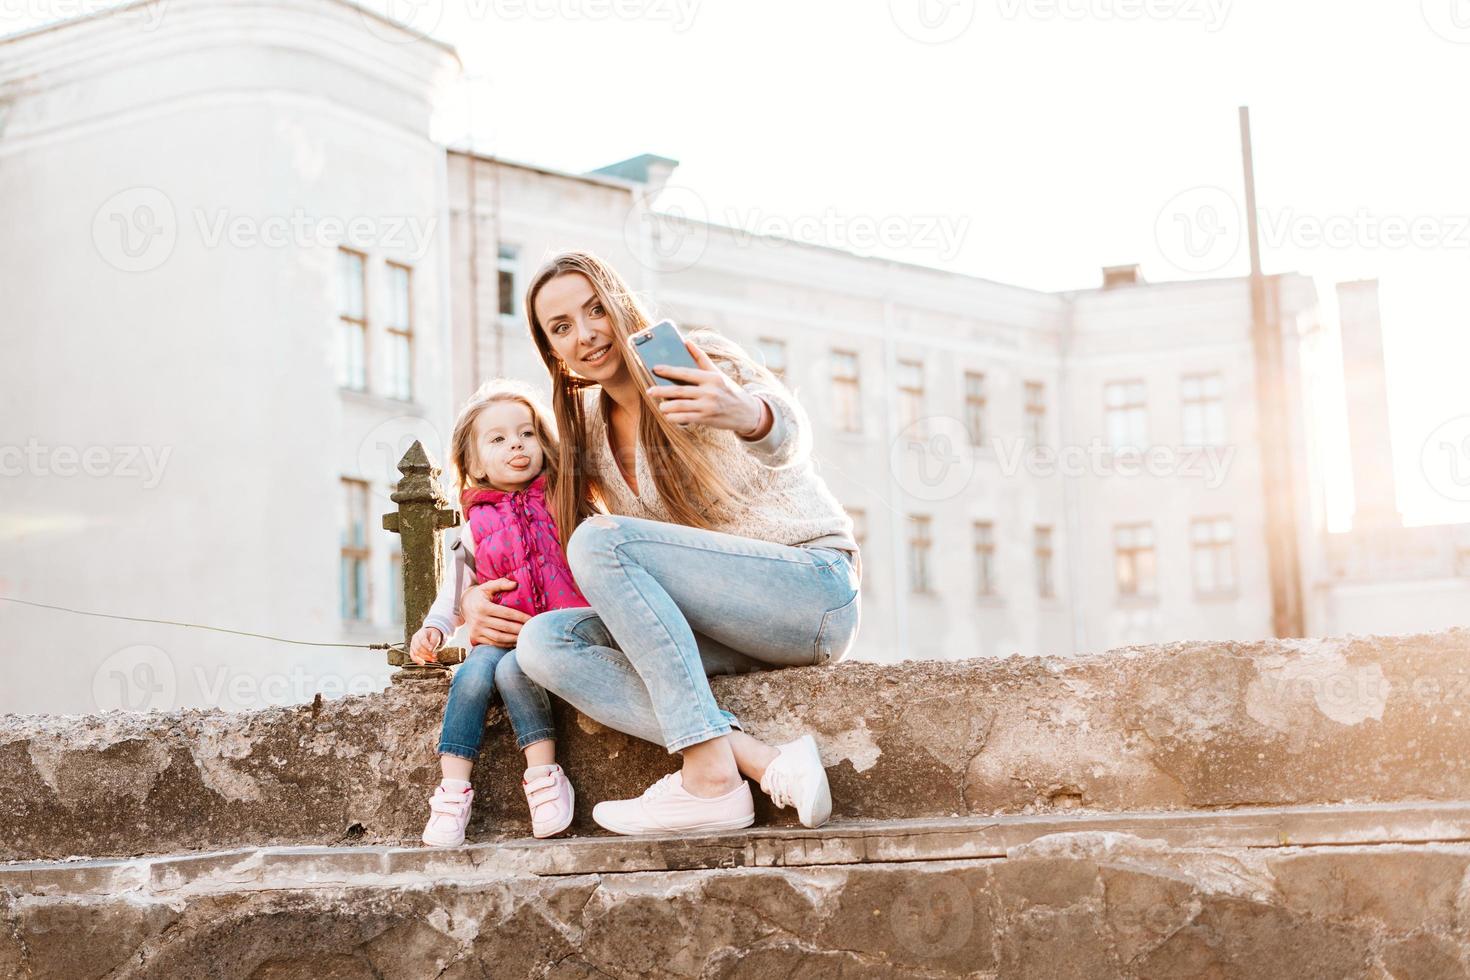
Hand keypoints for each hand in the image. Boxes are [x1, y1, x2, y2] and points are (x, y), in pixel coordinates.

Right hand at [409, 626, 442, 664]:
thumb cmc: (432, 635)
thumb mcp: (436, 635)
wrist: (429, 634)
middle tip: (435, 656)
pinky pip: (412, 656)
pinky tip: (423, 663)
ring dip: (424, 657)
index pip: (423, 640)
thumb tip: (431, 650)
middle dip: (427, 653)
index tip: (432, 650)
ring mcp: (413, 644)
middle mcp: (415, 638)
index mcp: (421, 633)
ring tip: (432, 659)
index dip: (427, 646)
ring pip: (416, 653)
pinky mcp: (412, 649)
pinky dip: (417, 660)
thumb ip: (434, 641)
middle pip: (419, 648)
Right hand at [462, 578, 530, 646]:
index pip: (506, 613)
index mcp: (483, 607)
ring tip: (525, 637)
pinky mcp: (475, 637)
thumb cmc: (479, 595)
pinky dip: (505, 644)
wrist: (463, 605)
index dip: (520, 617)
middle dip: (519, 629)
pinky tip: (514, 642)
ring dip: (513, 639)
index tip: (531, 619)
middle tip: (532, 629)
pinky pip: (492, 643)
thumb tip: (515, 584)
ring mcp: (477, 630)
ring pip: (498, 638)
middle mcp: (479, 620)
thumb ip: (501, 583)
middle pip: (504, 627)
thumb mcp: (488, 586)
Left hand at [648, 340, 766, 435]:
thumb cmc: (729, 390)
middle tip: (649, 391)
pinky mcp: (707, 419)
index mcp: (712, 377)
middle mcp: (710, 391)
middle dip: (662, 391)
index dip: (669, 370)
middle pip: (680, 391)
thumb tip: (686, 341)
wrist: (746, 412)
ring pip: (681, 406)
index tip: (655, 368)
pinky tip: (668, 416)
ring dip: (667, 406)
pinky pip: (686, 418)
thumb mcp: (718, 373)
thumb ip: (701, 358)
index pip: (686, 372)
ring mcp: (708, 406)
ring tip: (659, 405)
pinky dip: (674, 418)